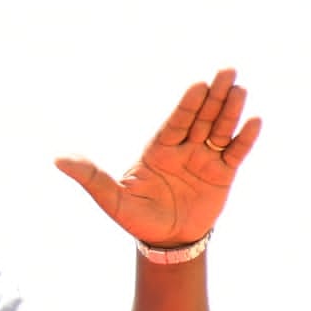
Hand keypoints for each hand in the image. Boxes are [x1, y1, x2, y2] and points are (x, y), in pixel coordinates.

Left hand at [54, 68, 260, 246]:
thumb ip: (90, 178)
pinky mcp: (222, 175)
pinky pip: (235, 154)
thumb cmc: (135, 218)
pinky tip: (253, 121)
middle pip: (201, 117)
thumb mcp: (111, 200)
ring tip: (240, 88)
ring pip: (219, 130)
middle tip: (227, 69)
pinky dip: (244, 139)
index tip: (197, 84)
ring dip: (230, 110)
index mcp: (157, 150)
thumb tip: (57, 160)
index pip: (175, 122)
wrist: (165, 241)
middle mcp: (182, 149)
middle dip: (213, 95)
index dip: (187, 104)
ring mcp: (204, 159)